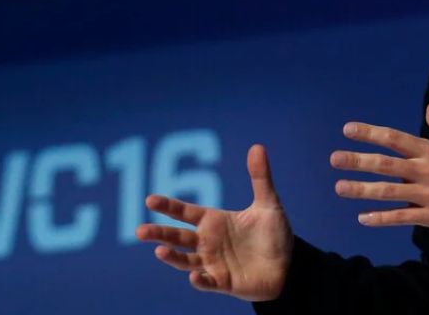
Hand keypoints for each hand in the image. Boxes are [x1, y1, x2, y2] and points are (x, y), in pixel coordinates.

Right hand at [139, 144, 293, 300]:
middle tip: (139, 231)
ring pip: (185, 260)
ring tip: (160, 251)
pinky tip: (194, 276)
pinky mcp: (223, 282)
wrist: (289, 265)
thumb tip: (257, 146)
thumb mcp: (268, 204)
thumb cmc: (274, 234)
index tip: (149, 200)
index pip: (185, 212)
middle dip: (159, 234)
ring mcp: (213, 263)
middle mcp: (208, 242)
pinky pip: (208, 282)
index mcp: (213, 221)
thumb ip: (260, 177)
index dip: (168, 206)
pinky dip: (200, 280)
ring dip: (172, 257)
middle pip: (177, 237)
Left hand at [331, 102, 428, 234]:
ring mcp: (428, 195)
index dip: (370, 133)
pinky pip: (401, 217)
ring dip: (361, 190)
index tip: (348, 130)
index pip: (395, 138)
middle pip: (385, 164)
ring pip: (388, 192)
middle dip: (357, 161)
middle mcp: (426, 171)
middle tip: (334, 159)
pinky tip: (363, 218)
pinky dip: (381, 218)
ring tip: (340, 187)